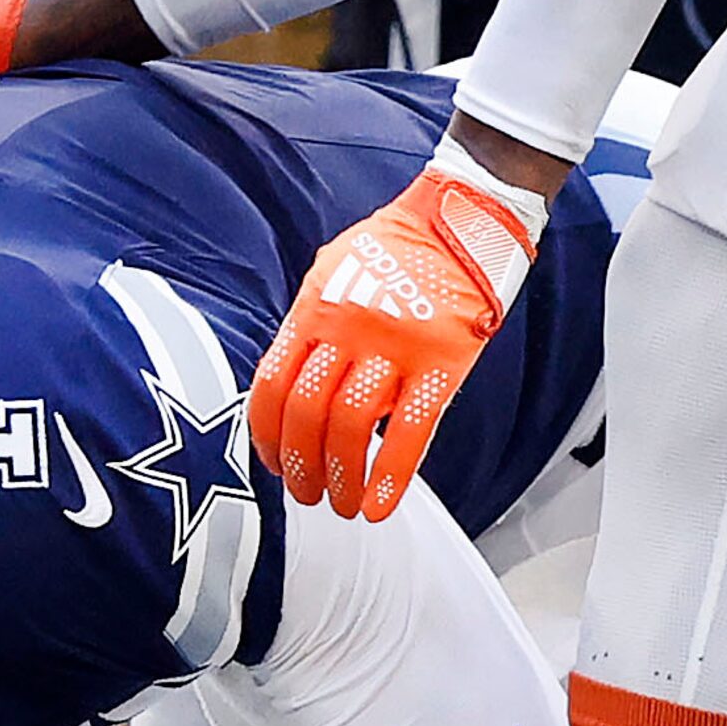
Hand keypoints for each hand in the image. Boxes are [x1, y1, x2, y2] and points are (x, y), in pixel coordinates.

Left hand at [249, 160, 540, 520]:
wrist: (460, 218)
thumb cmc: (395, 248)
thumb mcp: (332, 272)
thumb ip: (309, 326)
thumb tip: (290, 383)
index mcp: (314, 310)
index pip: (271, 385)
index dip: (266, 436)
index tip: (272, 463)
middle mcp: (348, 331)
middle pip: (306, 414)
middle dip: (300, 466)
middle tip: (306, 493)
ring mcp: (395, 348)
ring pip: (352, 429)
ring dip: (341, 478)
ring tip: (340, 503)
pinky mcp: (441, 364)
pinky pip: (411, 433)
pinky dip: (391, 478)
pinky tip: (378, 507)